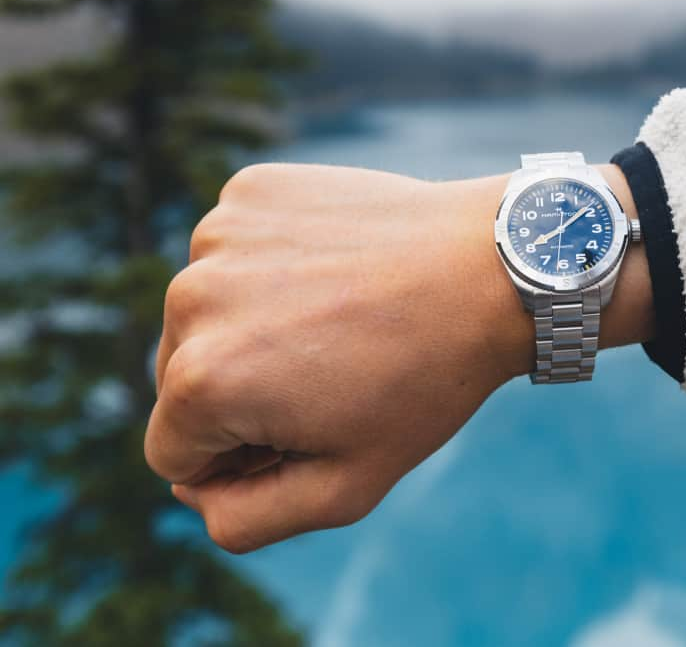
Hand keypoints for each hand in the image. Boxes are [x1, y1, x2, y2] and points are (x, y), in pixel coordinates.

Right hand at [144, 162, 652, 553]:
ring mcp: (218, 232)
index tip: (313, 425)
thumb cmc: (423, 381)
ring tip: (338, 316)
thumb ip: (245, 519)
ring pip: (208, 310)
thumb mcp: (344, 488)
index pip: (173, 452)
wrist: (489, 265)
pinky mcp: (250, 188)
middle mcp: (191, 297)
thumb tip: (191, 490)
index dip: (241, 456)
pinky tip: (334, 266)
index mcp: (202, 381)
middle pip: (182, 376)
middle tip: (333, 370)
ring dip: (253, 323)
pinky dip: (271, 262)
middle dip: (242, 387)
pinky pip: (235, 250)